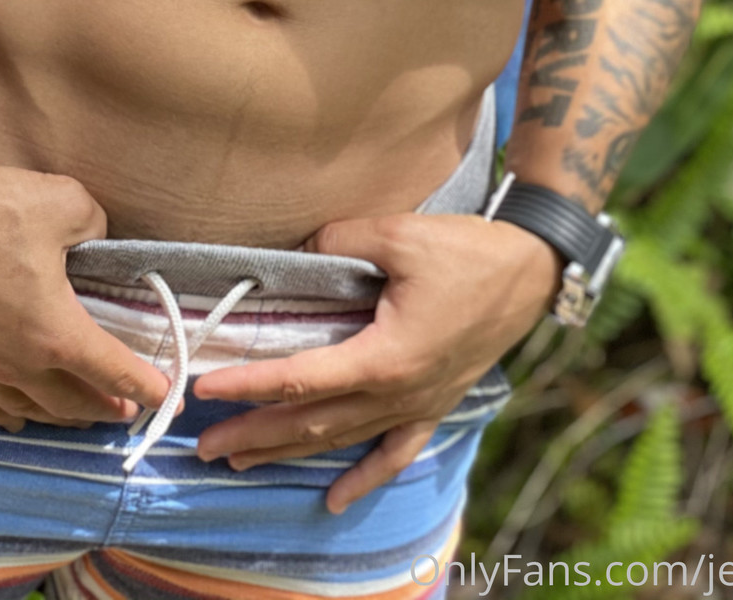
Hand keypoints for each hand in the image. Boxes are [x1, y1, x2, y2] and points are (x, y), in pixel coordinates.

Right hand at [0, 156, 172, 433]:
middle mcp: (15, 364)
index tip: (165, 397)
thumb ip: (95, 226)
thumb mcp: (66, 203)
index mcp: (54, 332)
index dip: (143, 386)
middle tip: (124, 409)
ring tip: (79, 413)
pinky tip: (13, 419)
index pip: (111, 369)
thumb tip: (95, 239)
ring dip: (59, 415)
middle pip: (70, 401)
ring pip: (26, 409)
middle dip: (103, 406)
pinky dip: (4, 417)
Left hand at [192, 212, 558, 511]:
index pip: (301, 377)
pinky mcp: (434, 404)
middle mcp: (397, 392)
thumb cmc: (466, 251)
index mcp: (385, 356)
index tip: (207, 388)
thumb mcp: (399, 232)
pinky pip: (394, 452)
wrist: (529, 271)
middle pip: (313, 421)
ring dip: (289, 452)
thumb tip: (295, 250)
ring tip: (241, 461)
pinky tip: (336, 500)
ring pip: (342, 439)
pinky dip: (364, 477)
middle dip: (255, 433)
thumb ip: (339, 240)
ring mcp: (417, 405)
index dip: (250, 384)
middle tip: (203, 445)